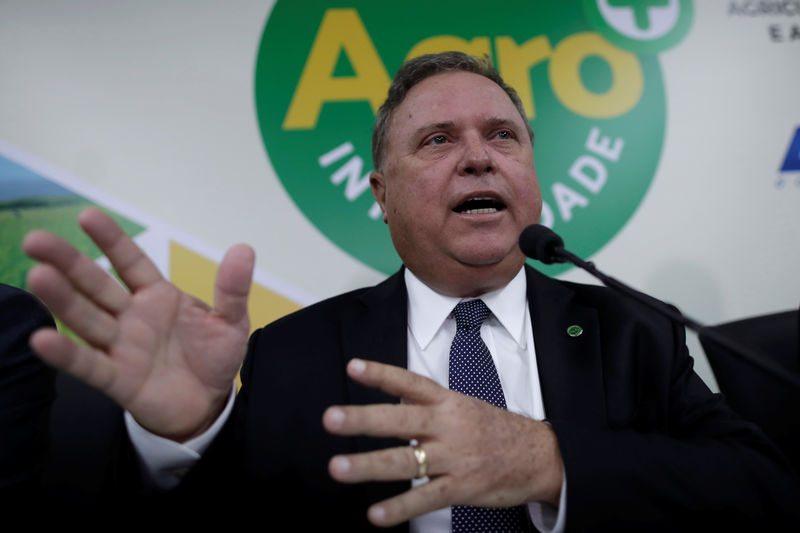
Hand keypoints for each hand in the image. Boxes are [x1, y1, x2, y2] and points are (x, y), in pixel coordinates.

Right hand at [22, 208, 254, 440]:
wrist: (209, 404)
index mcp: (157, 296)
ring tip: (37, 276)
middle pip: (96, 285)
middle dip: (67, 262)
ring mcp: (121, 347)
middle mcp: (132, 316)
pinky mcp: (118, 379)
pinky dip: (66, 355)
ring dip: (62, 300)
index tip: (87, 216)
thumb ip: (232, 289)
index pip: (130, 262)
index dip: (111, 240)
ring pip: (87, 319)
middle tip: (35, 240)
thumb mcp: (231, 321)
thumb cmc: (213, 357)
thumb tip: (244, 248)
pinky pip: (89, 365)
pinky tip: (43, 339)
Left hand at [322, 358, 563, 526]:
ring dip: (368, 465)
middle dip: (363, 420)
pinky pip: (425, 499)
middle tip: (331, 419)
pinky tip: (374, 514)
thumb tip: (389, 403)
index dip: (382, 374)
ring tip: (337, 468)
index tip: (353, 367)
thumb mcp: (462, 407)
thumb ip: (425, 407)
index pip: (410, 384)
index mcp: (447, 402)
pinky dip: (399, 508)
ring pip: (405, 461)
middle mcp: (447, 426)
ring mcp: (454, 458)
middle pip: (400, 420)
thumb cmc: (494, 430)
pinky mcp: (461, 488)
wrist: (539, 456)